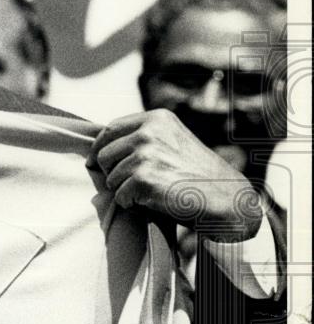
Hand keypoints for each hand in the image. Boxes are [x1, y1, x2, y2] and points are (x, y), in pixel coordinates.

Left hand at [88, 109, 262, 241]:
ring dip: (124, 190)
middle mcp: (149, 132)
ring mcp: (146, 154)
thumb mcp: (172, 142)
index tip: (97, 161)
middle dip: (111, 172)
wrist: (226, 199)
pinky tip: (151, 202)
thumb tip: (103, 145)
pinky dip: (131, 204)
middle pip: (104, 154)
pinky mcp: (145, 179)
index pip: (109, 130)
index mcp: (156, 119)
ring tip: (149, 193)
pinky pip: (120, 196)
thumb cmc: (196, 174)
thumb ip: (143, 137)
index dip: (100, 148)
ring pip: (111, 177)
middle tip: (130, 184)